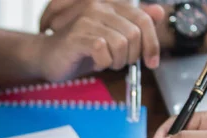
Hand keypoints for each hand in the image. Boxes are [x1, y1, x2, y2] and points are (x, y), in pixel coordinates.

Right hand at [36, 0, 164, 81]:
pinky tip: (94, 62)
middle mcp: (99, 6)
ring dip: (117, 61)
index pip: (144, 20)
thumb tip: (159, 12)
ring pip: (121, 43)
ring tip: (105, 63)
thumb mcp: (112, 37)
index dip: (152, 43)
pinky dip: (102, 63)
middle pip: (134, 34)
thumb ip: (134, 24)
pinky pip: (103, 51)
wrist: (47, 56)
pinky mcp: (77, 36)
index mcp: (111, 4)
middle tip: (119, 63)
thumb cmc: (80, 49)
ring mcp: (87, 20)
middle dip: (131, 56)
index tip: (152, 62)